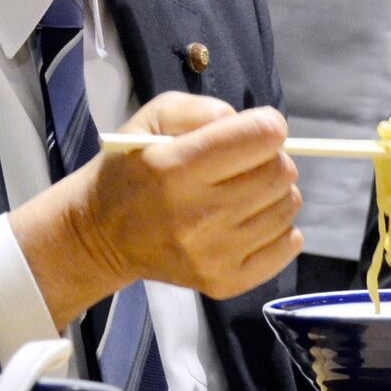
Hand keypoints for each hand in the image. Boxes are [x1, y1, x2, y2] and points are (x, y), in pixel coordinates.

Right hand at [57, 93, 300, 302]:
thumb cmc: (131, 169)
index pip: (260, 137)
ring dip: (275, 192)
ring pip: (287, 206)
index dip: (267, 125)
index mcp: (175, 168)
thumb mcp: (151, 120)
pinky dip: (280, 228)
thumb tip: (243, 122)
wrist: (102, 236)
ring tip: (245, 191)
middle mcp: (196, 215)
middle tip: (247, 162)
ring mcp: (212, 255)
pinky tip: (252, 220)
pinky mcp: (224, 282)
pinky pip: (287, 247)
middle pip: (280, 172)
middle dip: (272, 158)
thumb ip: (199, 109)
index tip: (255, 129)